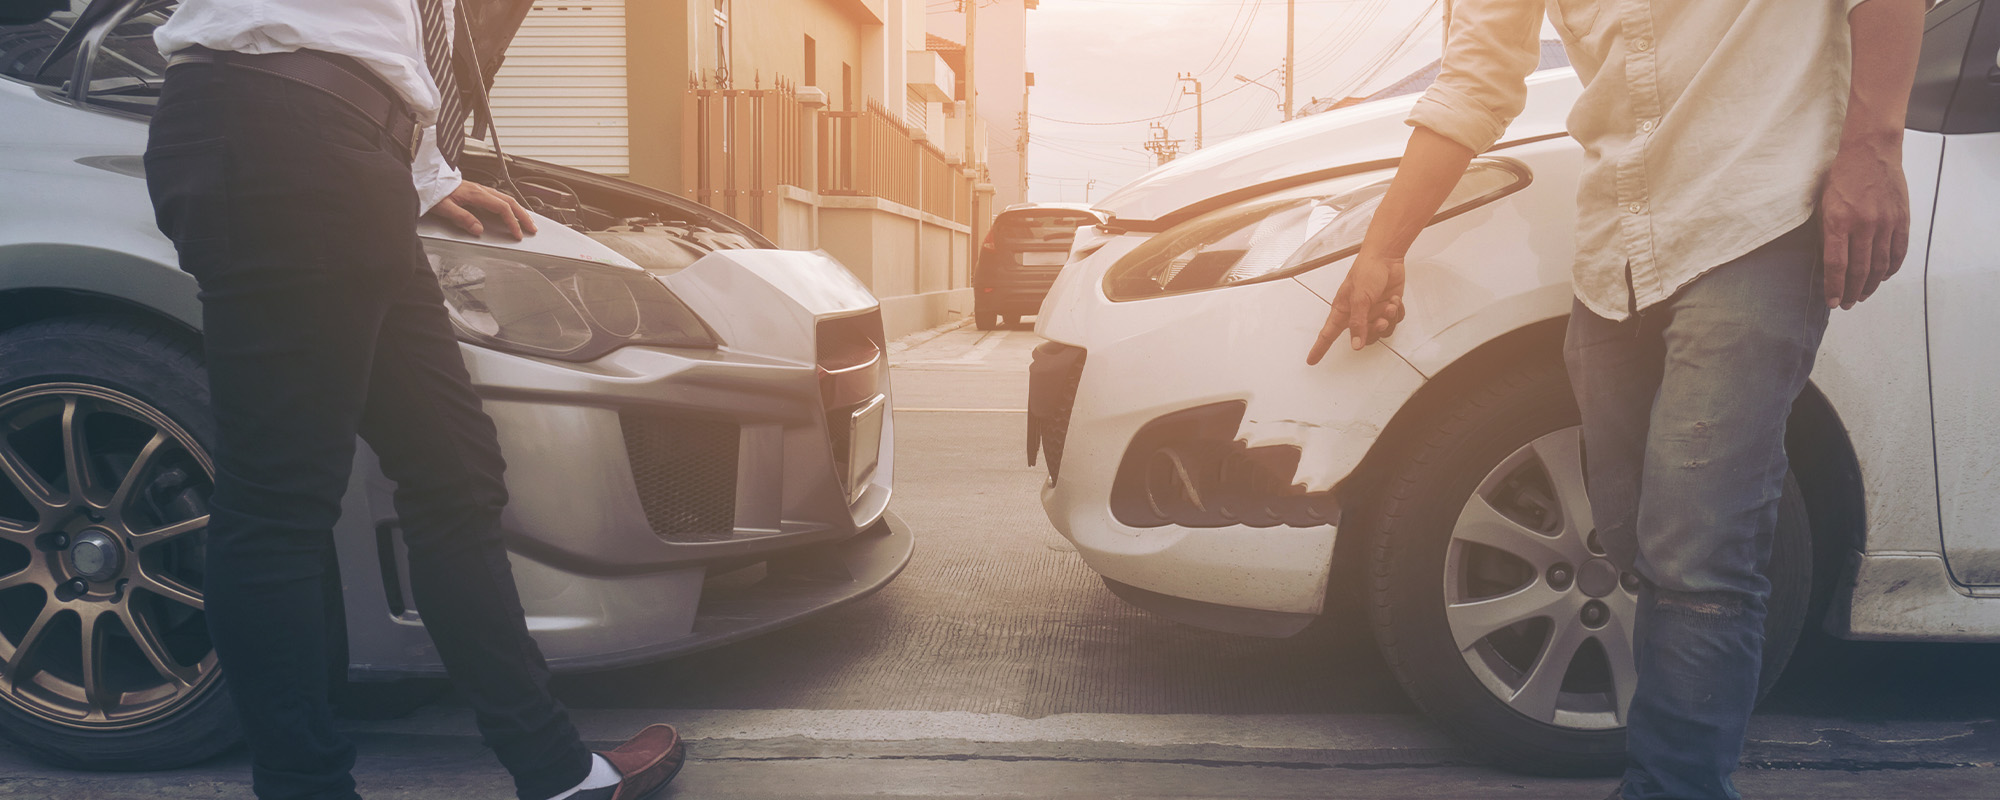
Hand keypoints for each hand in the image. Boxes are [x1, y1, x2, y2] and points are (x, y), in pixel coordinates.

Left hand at [427, 180, 537, 240]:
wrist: (423, 178)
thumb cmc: (432, 191)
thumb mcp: (444, 208)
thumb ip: (462, 218)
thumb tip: (479, 229)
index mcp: (475, 193)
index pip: (501, 208)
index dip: (512, 222)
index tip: (517, 234)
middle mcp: (480, 189)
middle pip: (509, 202)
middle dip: (523, 216)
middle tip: (532, 228)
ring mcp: (479, 189)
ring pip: (505, 198)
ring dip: (518, 210)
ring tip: (526, 221)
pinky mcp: (476, 191)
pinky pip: (498, 198)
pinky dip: (509, 206)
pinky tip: (511, 211)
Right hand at [1308, 251, 1405, 364]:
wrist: (1387, 257)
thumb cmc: (1367, 270)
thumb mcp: (1359, 298)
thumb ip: (1358, 323)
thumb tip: (1355, 345)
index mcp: (1342, 310)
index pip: (1327, 334)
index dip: (1319, 348)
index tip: (1311, 360)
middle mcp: (1356, 314)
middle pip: (1363, 338)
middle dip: (1375, 330)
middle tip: (1381, 319)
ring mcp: (1373, 313)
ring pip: (1381, 332)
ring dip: (1388, 319)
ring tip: (1389, 304)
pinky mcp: (1386, 309)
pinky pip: (1393, 322)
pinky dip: (1396, 312)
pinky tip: (1394, 300)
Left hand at [1820, 135, 1908, 308]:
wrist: (1871, 152)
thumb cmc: (1841, 178)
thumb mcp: (1823, 205)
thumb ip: (1827, 234)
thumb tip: (1829, 264)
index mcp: (1838, 221)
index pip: (1837, 265)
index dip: (1835, 287)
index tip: (1833, 302)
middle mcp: (1863, 224)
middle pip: (1859, 270)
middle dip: (1852, 291)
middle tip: (1847, 304)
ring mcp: (1885, 222)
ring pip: (1879, 265)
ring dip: (1870, 285)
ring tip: (1862, 295)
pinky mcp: (1901, 219)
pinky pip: (1898, 252)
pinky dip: (1890, 269)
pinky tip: (1881, 277)